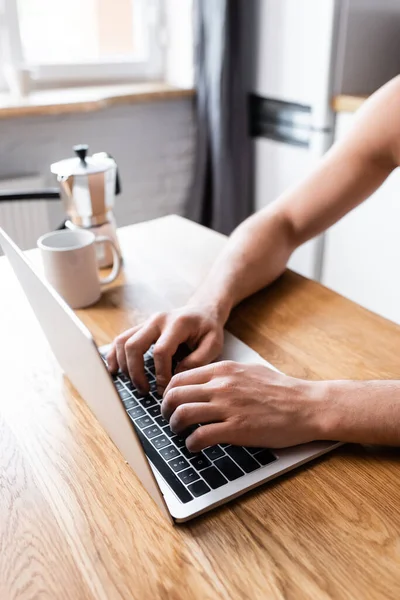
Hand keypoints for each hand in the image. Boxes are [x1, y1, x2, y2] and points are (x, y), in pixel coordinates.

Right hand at [107, 306, 223, 393]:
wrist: (202, 311)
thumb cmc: (208, 329)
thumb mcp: (213, 344)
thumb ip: (198, 361)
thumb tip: (175, 377)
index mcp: (177, 323)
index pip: (161, 351)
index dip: (161, 373)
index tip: (165, 389)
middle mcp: (157, 320)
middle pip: (134, 345)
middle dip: (136, 372)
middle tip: (145, 391)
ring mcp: (146, 323)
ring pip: (123, 342)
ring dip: (124, 366)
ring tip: (136, 384)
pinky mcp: (139, 328)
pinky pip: (120, 340)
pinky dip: (114, 356)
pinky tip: (115, 371)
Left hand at [161, 361, 326, 451]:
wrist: (307, 406)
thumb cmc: (282, 390)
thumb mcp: (249, 371)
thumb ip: (224, 375)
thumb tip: (204, 383)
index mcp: (223, 370)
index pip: (180, 378)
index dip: (169, 392)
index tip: (170, 403)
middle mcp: (221, 386)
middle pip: (175, 395)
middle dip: (165, 410)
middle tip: (169, 419)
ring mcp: (228, 407)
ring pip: (182, 414)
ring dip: (175, 427)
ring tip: (180, 433)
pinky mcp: (236, 429)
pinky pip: (200, 436)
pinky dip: (192, 444)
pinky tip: (196, 446)